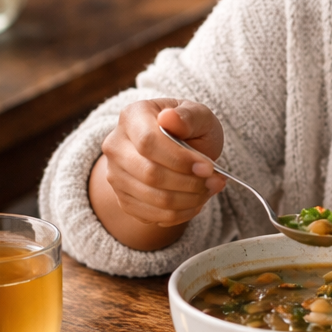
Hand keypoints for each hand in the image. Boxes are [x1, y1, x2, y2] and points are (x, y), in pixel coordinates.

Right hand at [90, 99, 225, 248]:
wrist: (178, 151)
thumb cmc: (189, 130)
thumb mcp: (198, 115)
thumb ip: (188, 116)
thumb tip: (170, 118)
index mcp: (132, 117)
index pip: (148, 142)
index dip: (180, 159)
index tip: (208, 167)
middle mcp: (116, 146)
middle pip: (149, 174)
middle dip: (189, 183)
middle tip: (215, 182)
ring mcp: (116, 175)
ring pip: (152, 198)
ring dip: (188, 200)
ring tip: (208, 190)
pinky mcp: (123, 199)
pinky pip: (152, 216)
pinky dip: (180, 213)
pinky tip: (195, 202)